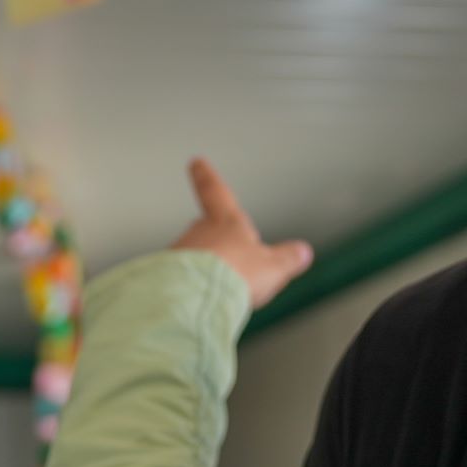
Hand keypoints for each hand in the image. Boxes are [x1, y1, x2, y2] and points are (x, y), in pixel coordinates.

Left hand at [170, 159, 313, 308]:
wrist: (197, 298)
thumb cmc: (235, 274)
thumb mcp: (273, 266)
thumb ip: (287, 259)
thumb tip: (302, 252)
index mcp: (225, 222)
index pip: (215, 192)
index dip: (207, 177)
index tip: (196, 162)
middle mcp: (197, 234)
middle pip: (203, 230)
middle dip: (212, 240)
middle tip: (222, 257)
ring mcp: (178, 256)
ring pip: (190, 258)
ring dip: (200, 270)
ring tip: (216, 292)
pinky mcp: (164, 279)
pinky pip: (178, 281)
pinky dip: (188, 289)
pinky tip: (198, 304)